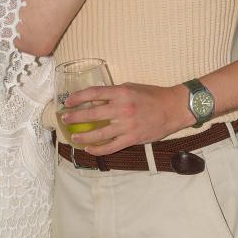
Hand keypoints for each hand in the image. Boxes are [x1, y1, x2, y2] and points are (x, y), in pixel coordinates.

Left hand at [61, 82, 190, 155]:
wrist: (173, 109)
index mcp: (121, 92)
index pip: (94, 93)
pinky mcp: (132, 139)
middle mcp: (122, 108)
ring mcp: (127, 125)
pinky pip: (111, 147)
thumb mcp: (131, 87)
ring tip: (74, 137)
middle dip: (75, 117)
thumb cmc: (152, 95)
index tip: (68, 101)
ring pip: (99, 134)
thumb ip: (114, 93)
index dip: (78, 97)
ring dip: (84, 136)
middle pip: (92, 114)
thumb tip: (95, 99)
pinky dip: (98, 149)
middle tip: (65, 119)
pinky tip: (89, 149)